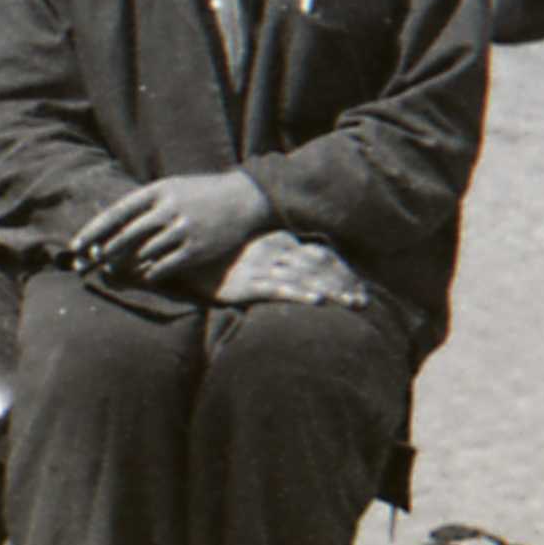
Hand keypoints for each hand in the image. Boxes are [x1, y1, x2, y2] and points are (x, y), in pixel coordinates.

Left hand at [67, 171, 269, 289]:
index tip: (75, 246)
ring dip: (126, 266)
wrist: (244, 198)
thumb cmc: (201, 194)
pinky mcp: (197, 249)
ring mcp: (183, 230)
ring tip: (113, 272)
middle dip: (103, 253)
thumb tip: (112, 223)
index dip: (92, 231)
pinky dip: (151, 273)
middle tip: (86, 266)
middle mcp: (168, 210)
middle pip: (125, 237)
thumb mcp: (171, 188)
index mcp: (157, 191)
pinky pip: (165, 267)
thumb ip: (144, 204)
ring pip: (143, 254)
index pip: (116, 213)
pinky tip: (145, 276)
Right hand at [215, 234, 362, 306]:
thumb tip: (304, 269)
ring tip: (349, 304)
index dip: (344, 273)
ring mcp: (259, 266)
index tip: (361, 291)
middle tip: (363, 302)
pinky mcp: (243, 284)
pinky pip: (275, 288)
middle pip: (318, 267)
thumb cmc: (219, 256)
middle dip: (343, 284)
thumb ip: (277, 256)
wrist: (181, 256)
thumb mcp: (252, 250)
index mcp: (280, 240)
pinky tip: (314, 302)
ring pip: (302, 278)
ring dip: (329, 291)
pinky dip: (297, 294)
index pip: (321, 255)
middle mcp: (274, 249)